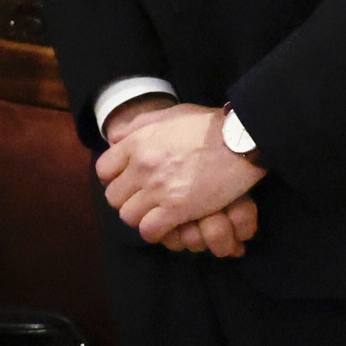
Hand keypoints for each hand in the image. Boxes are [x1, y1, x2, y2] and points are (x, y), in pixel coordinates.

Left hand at [96, 99, 263, 246]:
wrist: (241, 138)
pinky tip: (168, 226)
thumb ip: (141, 124)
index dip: (114, 179)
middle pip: (114, 197)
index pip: (104, 170)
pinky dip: (155, 232)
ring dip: (141, 218)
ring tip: (156, 215)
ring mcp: (158, 188)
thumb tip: (115, 136)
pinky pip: (149, 230)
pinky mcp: (177, 208)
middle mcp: (142, 166)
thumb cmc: (210, 125)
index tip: (128, 183)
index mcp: (138, 142)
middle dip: (127, 201)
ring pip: (129, 217)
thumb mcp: (171, 114)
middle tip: (145, 201)